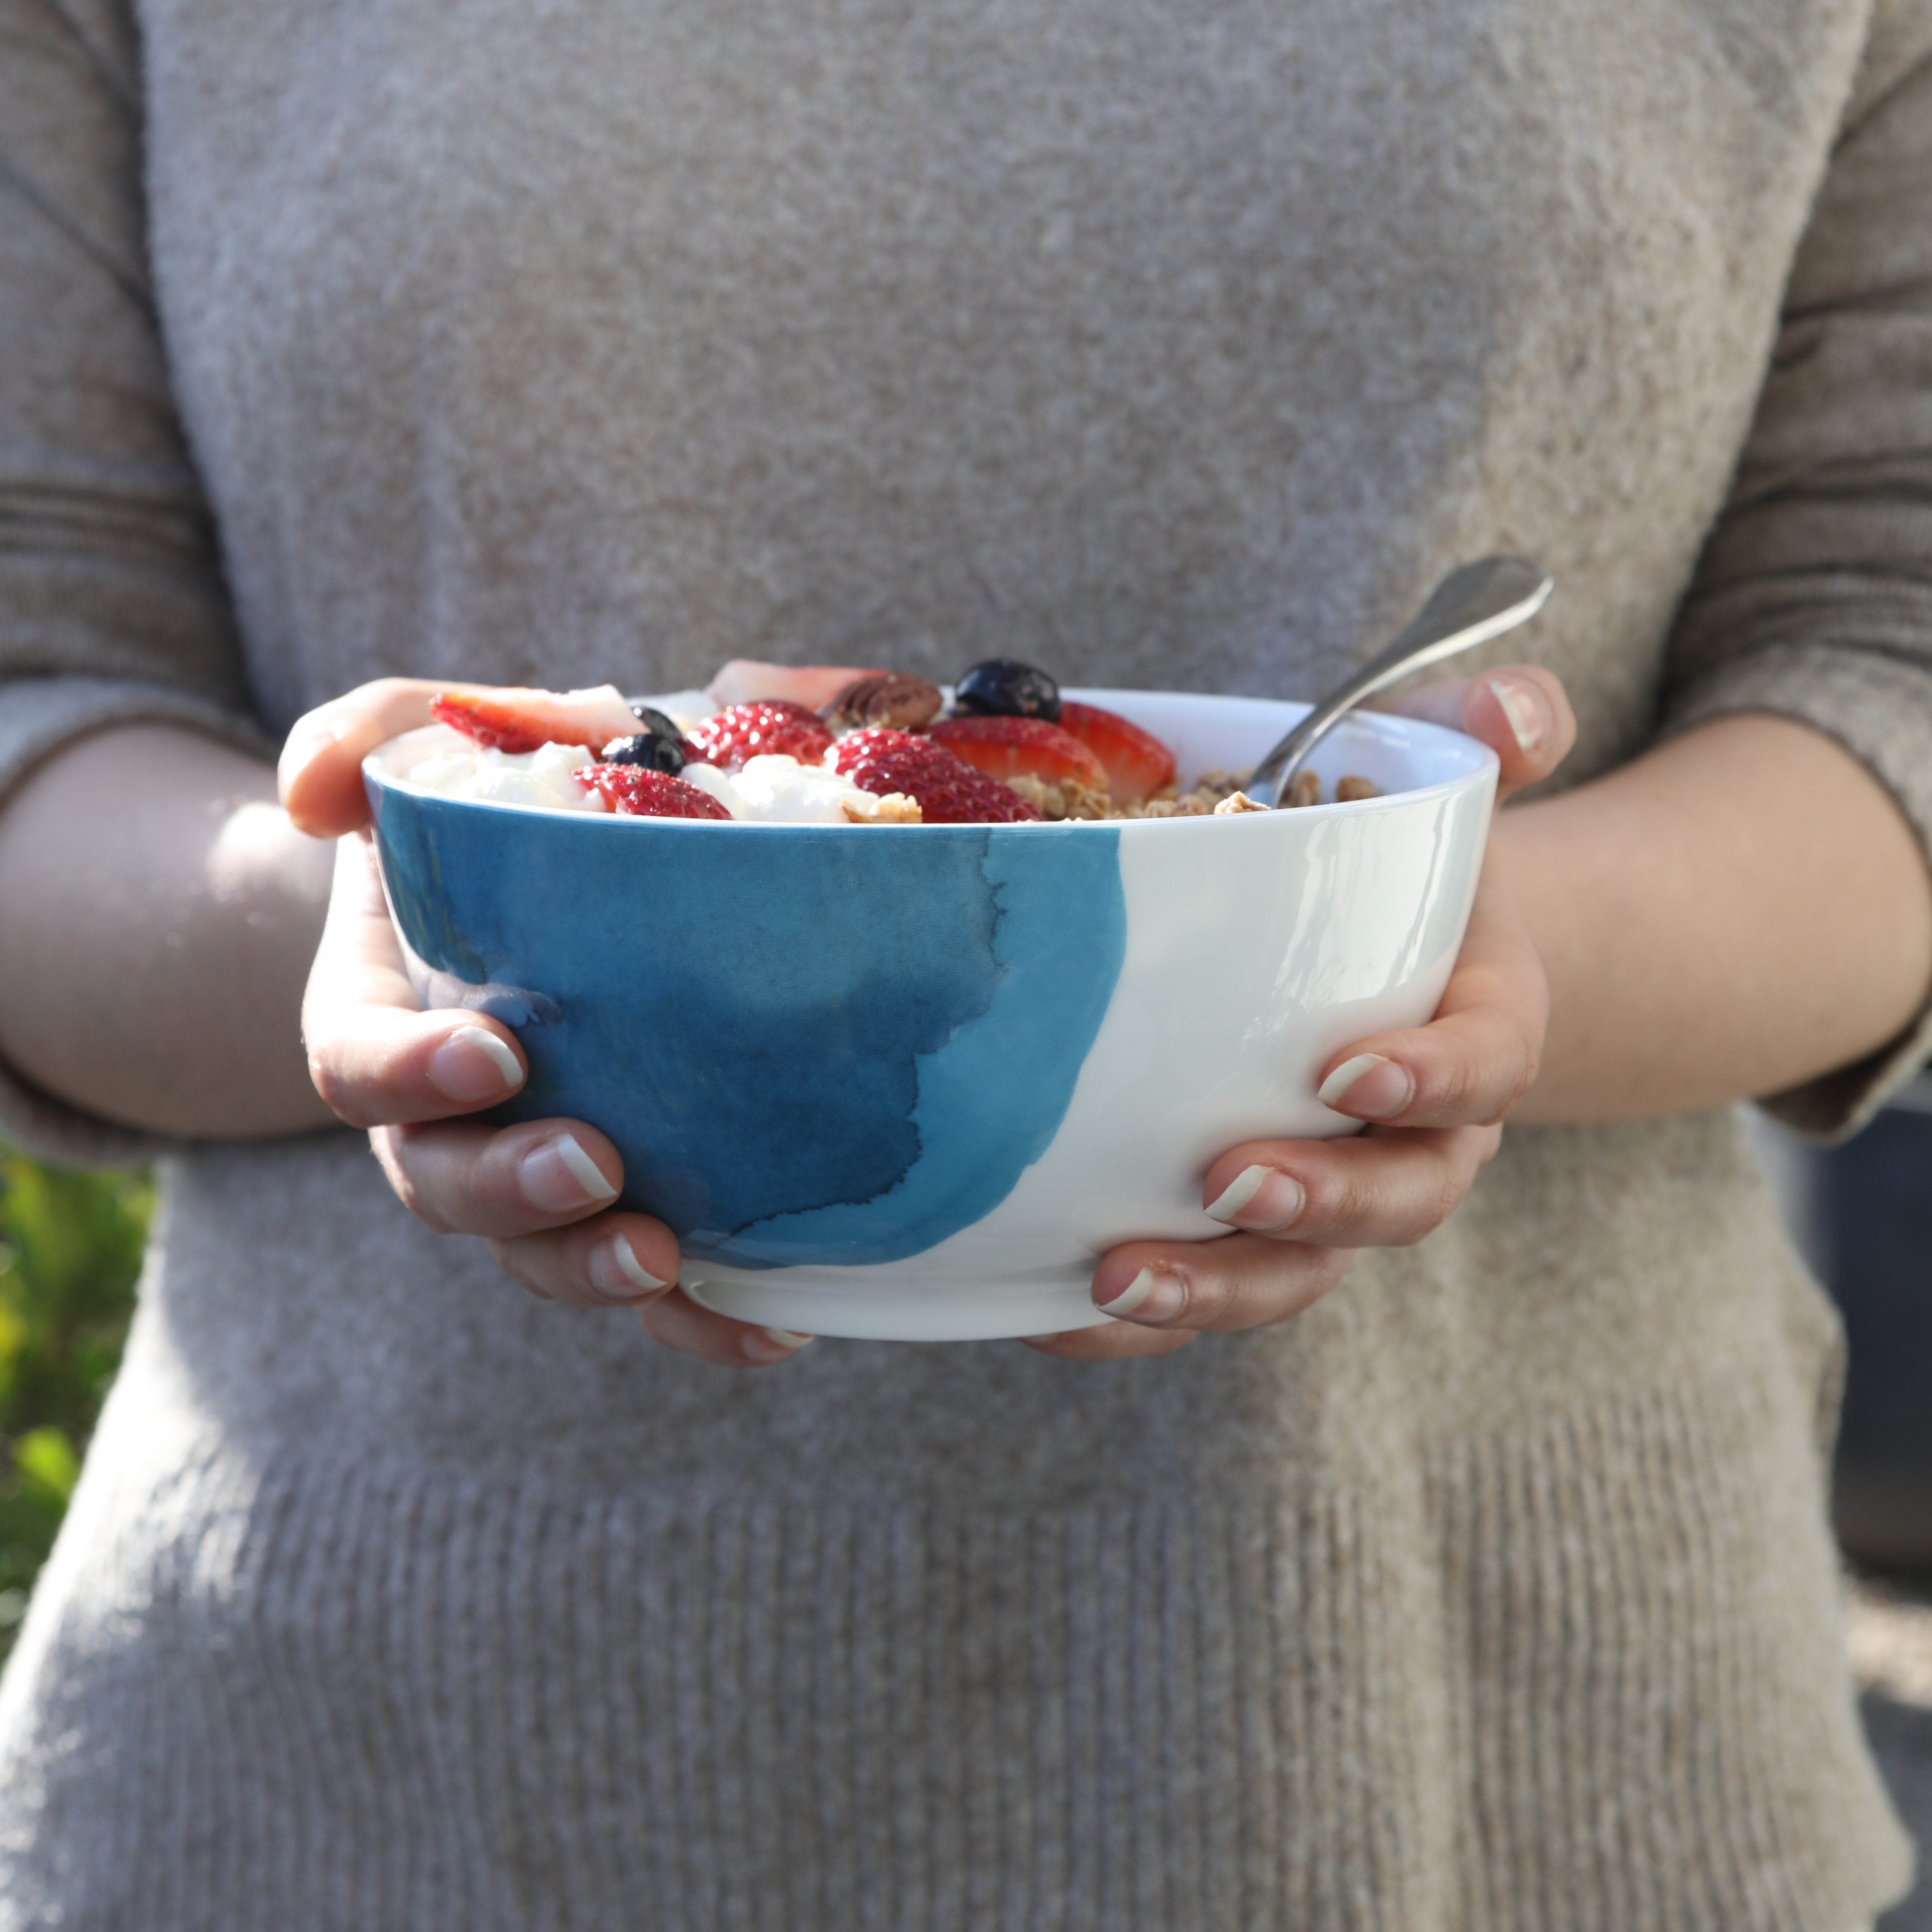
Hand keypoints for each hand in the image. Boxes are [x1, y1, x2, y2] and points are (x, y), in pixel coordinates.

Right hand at [281, 680, 814, 1368]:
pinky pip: (656, 1281)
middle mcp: (452, 1117)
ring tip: (669, 1261)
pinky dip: (706, 1312)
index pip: (358, 1068)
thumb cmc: (491, 807)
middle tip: (594, 1170)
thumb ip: (365, 734)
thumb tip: (312, 791)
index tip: (495, 1053)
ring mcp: (539, 1167)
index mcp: (389, 1018)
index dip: (410, 1075)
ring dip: (598, 1272)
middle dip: (512, 1196)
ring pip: (543, 1255)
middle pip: (449, 1190)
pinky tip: (778, 1320)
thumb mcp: (429, 742)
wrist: (562, 869)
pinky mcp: (637, 1196)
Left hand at [1026, 666, 1577, 1360]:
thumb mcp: (1454, 787)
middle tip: (1223, 1180)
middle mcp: (1422, 1136)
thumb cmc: (1414, 873)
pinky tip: (1043, 1305)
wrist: (1394, 954)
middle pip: (1396, 1200)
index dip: (1432, 1078)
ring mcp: (1335, 1193)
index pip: (1489, 1068)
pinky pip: (1207, 1288)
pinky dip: (1131, 1322)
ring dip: (1214, 1284)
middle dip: (1317, 1203)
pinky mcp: (1250, 1229)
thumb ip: (1499, 733)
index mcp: (1484, 1029)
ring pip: (1298, 1271)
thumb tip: (1517, 708)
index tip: (1348, 1070)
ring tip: (1116, 1274)